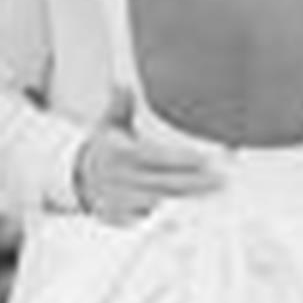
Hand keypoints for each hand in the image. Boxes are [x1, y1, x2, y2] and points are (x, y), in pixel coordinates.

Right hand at [72, 90, 221, 224]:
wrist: (78, 179)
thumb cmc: (106, 147)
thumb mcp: (109, 123)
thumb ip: (120, 104)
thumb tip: (123, 84)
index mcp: (119, 153)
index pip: (156, 156)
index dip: (181, 159)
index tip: (206, 159)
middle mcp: (121, 178)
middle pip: (166, 182)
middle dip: (197, 182)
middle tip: (223, 179)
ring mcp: (121, 200)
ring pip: (163, 201)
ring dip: (190, 198)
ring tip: (216, 192)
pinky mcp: (122, 218)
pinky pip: (151, 218)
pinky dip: (173, 216)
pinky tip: (194, 211)